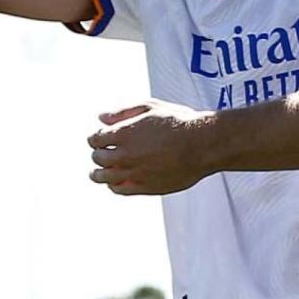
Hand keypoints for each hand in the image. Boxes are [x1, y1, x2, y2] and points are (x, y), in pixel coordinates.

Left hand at [87, 100, 211, 195]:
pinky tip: (115, 183)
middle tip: (101, 153)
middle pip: (98, 158)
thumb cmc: (181, 123)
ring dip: (98, 173)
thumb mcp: (151, 107)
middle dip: (98, 154)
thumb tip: (102, 118)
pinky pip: (119, 190)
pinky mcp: (144, 187)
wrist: (203, 145)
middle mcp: (124, 154)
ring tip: (97, 174)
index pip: (95, 139)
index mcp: (124, 133)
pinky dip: (113, 186)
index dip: (95, 138)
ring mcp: (134, 173)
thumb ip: (123, 112)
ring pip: (103, 177)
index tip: (99, 139)